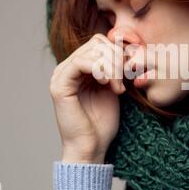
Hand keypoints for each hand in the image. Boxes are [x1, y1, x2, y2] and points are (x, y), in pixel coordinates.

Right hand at [49, 33, 124, 163]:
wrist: (91, 147)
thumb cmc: (102, 123)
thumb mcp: (112, 88)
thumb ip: (114, 68)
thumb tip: (124, 47)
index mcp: (78, 68)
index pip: (100, 42)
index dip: (119, 53)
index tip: (129, 73)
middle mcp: (67, 68)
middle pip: (97, 43)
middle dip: (117, 60)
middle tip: (122, 83)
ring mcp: (60, 75)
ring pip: (92, 50)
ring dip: (112, 67)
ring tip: (117, 88)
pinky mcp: (59, 85)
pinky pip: (81, 62)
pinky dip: (100, 70)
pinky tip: (107, 85)